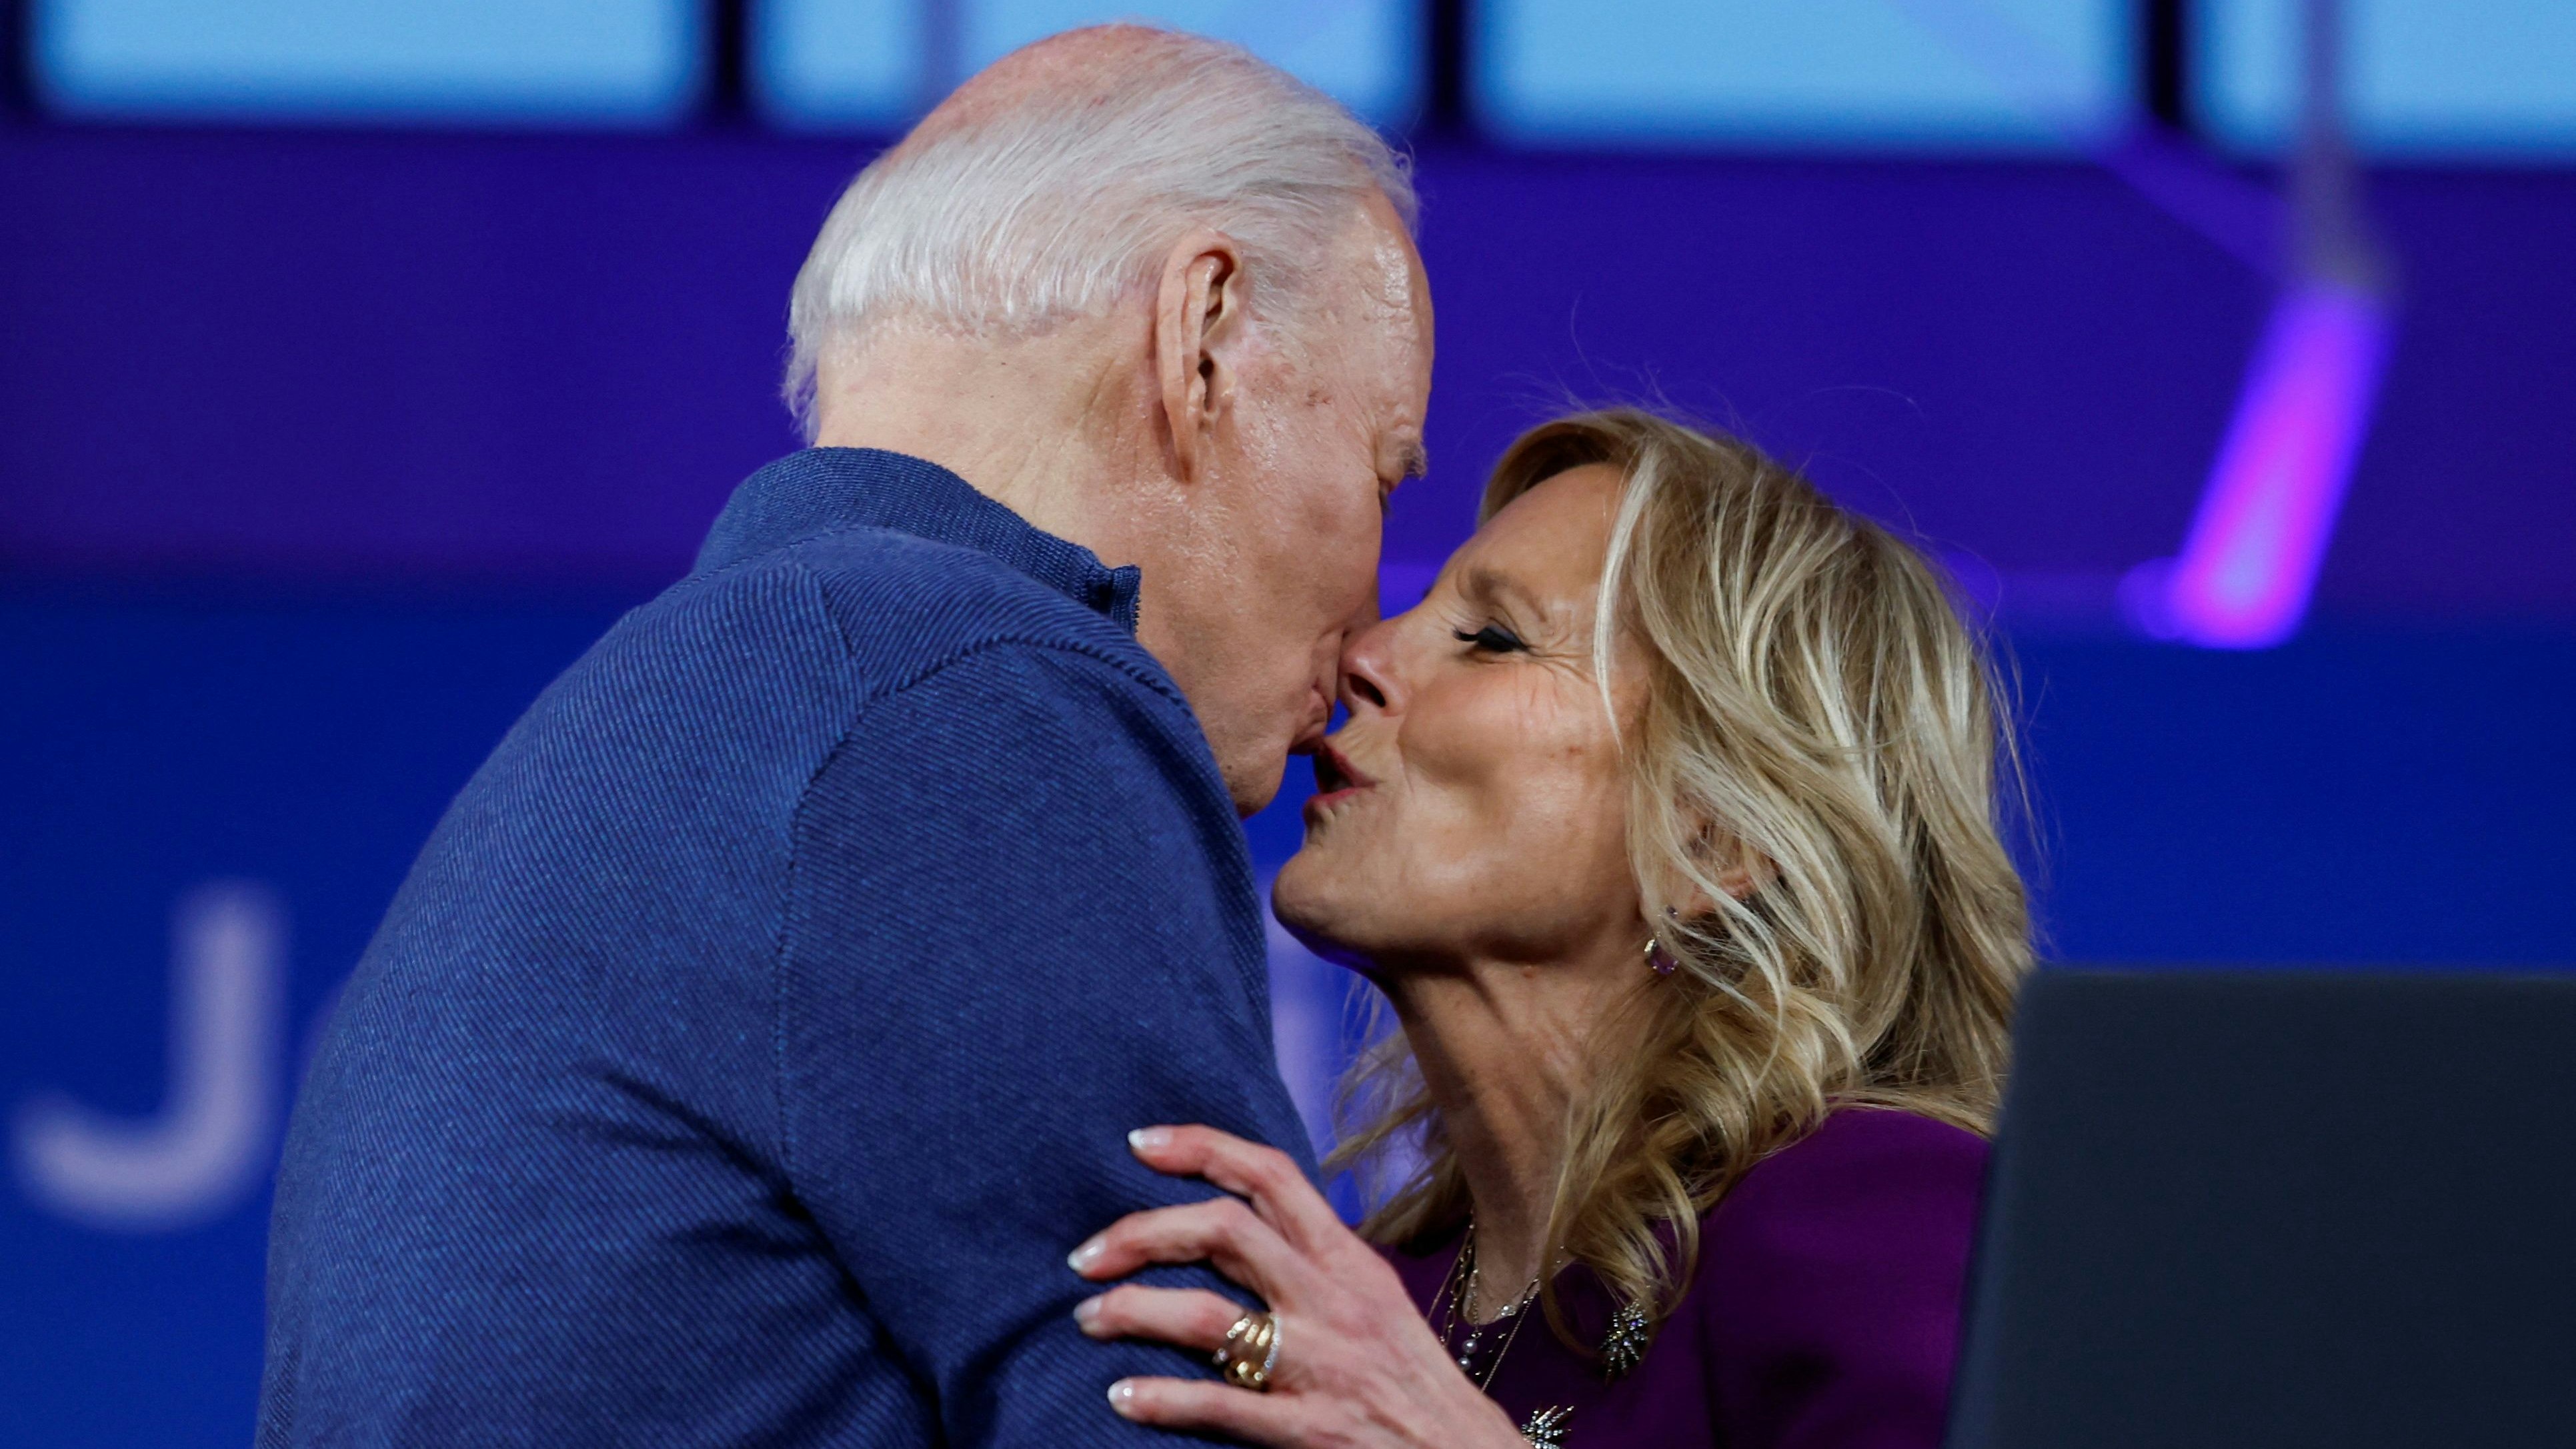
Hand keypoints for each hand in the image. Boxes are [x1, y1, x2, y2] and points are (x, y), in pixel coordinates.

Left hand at [1069, 1125, 1526, 1448]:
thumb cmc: (1410, 1375)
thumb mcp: (1372, 1297)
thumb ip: (1310, 1261)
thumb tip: (1235, 1226)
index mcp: (1347, 1259)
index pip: (1271, 1174)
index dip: (1201, 1147)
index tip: (1140, 1144)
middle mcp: (1332, 1298)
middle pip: (1224, 1230)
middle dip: (1143, 1232)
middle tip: (1087, 1254)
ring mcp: (1320, 1362)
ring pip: (1209, 1317)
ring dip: (1134, 1312)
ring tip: (1088, 1318)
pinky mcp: (1310, 1427)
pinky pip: (1221, 1405)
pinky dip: (1162, 1400)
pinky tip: (1122, 1398)